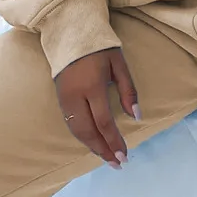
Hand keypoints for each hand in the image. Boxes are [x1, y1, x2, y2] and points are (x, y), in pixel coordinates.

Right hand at [54, 47, 139, 169]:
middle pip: (88, 132)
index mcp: (92, 86)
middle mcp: (75, 96)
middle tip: (118, 163)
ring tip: (108, 158)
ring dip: (93, 147)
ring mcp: (64, 99)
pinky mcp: (59, 99)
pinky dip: (84, 137)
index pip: (103, 121)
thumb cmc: (100, 47)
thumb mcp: (119, 63)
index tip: (125, 155)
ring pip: (77, 131)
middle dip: (103, 150)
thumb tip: (136, 116)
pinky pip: (71, 125)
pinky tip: (94, 143)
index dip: (114, 141)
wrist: (70, 33)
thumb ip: (128, 90)